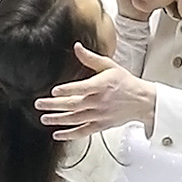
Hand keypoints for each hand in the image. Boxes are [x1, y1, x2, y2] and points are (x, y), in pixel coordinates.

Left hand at [34, 42, 155, 139]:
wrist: (142, 101)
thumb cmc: (126, 83)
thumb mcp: (110, 66)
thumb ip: (91, 58)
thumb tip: (77, 47)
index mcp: (102, 85)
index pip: (83, 88)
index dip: (68, 90)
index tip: (55, 91)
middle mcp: (100, 101)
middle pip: (74, 105)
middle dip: (55, 105)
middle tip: (39, 104)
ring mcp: (100, 115)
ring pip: (76, 119)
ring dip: (59, 119)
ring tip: (44, 118)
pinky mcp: (101, 125)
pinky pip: (84, 132)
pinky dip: (70, 134)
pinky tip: (58, 134)